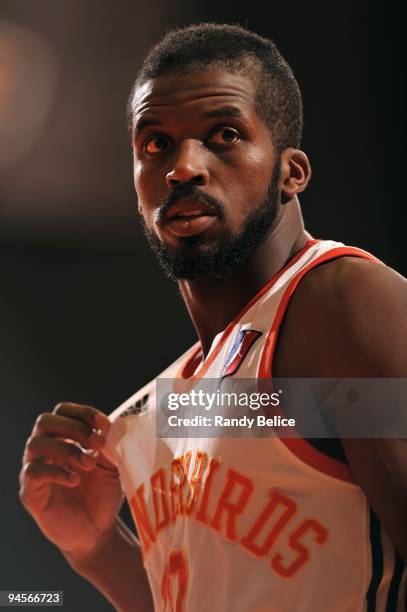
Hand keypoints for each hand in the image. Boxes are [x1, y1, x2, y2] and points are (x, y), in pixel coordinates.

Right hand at [19, 402, 123, 559]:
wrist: (98, 532)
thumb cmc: (103, 494)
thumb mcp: (112, 464)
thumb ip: (112, 443)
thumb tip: (115, 424)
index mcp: (64, 437)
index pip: (63, 411)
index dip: (83, 413)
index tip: (105, 424)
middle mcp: (46, 449)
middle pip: (45, 421)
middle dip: (74, 428)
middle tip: (97, 443)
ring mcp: (35, 469)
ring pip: (36, 443)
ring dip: (67, 449)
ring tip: (89, 464)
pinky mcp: (30, 493)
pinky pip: (33, 472)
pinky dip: (56, 471)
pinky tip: (75, 480)